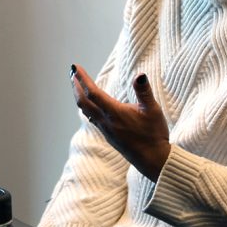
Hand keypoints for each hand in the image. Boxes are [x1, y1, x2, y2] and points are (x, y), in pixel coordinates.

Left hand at [70, 64, 170, 180]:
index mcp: (114, 113)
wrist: (153, 160)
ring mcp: (106, 129)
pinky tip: (89, 106)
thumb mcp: (153, 110)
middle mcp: (106, 121)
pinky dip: (86, 107)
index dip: (83, 79)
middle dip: (76, 86)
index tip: (75, 67)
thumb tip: (140, 75)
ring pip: (86, 110)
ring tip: (76, 85)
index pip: (93, 93)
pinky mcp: (108, 135)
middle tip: (72, 73)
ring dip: (79, 96)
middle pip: (83, 102)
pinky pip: (92, 118)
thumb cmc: (154, 134)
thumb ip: (144, 92)